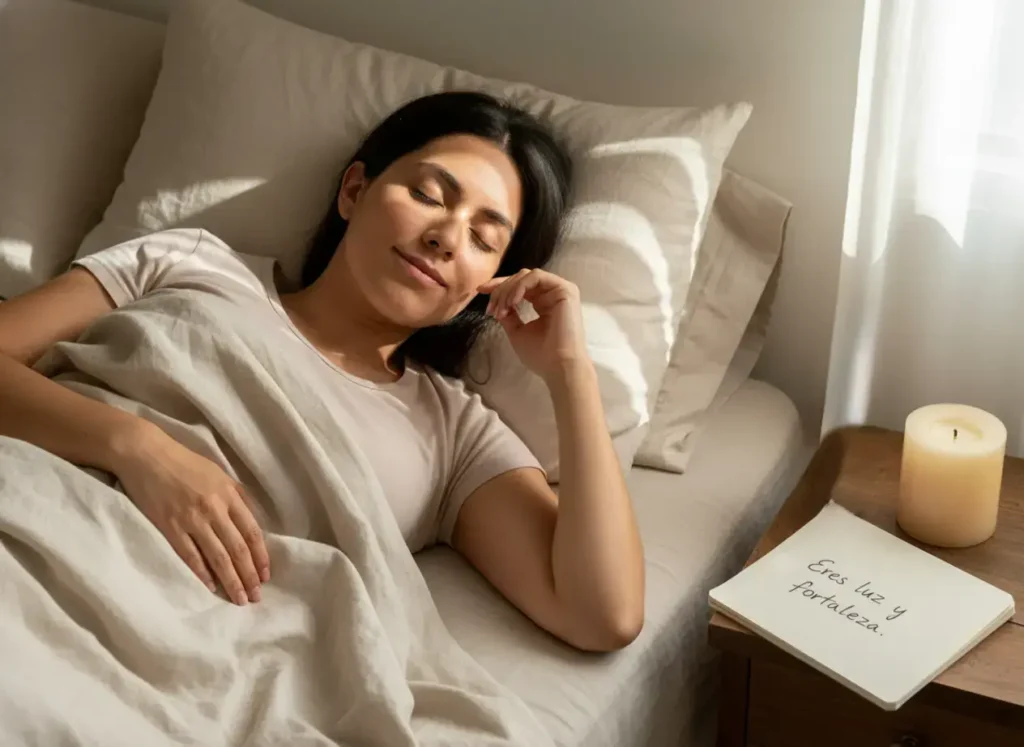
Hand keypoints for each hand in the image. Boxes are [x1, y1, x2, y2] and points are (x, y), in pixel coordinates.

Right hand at [113, 424, 268, 604]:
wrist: (146, 454)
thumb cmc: (184, 463)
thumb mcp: (219, 474)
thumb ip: (237, 497)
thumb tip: (252, 521)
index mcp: (229, 495)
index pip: (252, 533)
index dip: (261, 557)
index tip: (266, 576)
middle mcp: (214, 509)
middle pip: (237, 549)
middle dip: (249, 576)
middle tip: (256, 597)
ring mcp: (191, 519)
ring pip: (217, 557)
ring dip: (230, 581)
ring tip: (239, 598)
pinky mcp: (169, 526)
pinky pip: (189, 555)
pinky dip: (202, 573)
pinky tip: (211, 586)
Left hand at [479, 269, 590, 381]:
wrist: (559, 367)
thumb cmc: (541, 355)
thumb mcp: (516, 331)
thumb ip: (508, 314)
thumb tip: (498, 304)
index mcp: (543, 303)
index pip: (519, 287)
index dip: (498, 286)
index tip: (480, 290)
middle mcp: (551, 294)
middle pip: (520, 278)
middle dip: (500, 290)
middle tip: (491, 309)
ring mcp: (559, 290)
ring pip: (526, 276)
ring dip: (508, 290)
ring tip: (501, 310)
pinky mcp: (565, 289)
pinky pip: (536, 277)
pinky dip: (519, 287)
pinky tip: (511, 303)